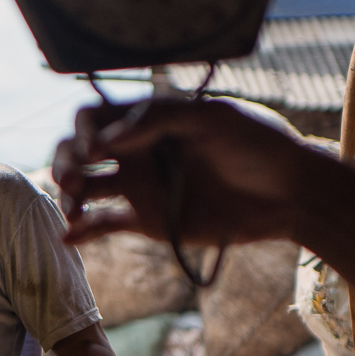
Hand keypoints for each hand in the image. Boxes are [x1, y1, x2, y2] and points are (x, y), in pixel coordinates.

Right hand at [52, 99, 315, 248]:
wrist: (288, 193)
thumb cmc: (257, 143)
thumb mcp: (213, 118)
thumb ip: (159, 120)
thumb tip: (107, 139)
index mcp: (148, 120)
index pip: (96, 117)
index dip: (85, 130)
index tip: (96, 149)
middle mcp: (137, 151)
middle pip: (80, 151)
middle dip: (65, 162)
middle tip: (72, 180)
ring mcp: (140, 187)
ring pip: (87, 188)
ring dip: (69, 195)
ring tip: (73, 207)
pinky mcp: (148, 221)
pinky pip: (106, 225)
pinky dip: (84, 231)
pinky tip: (68, 237)